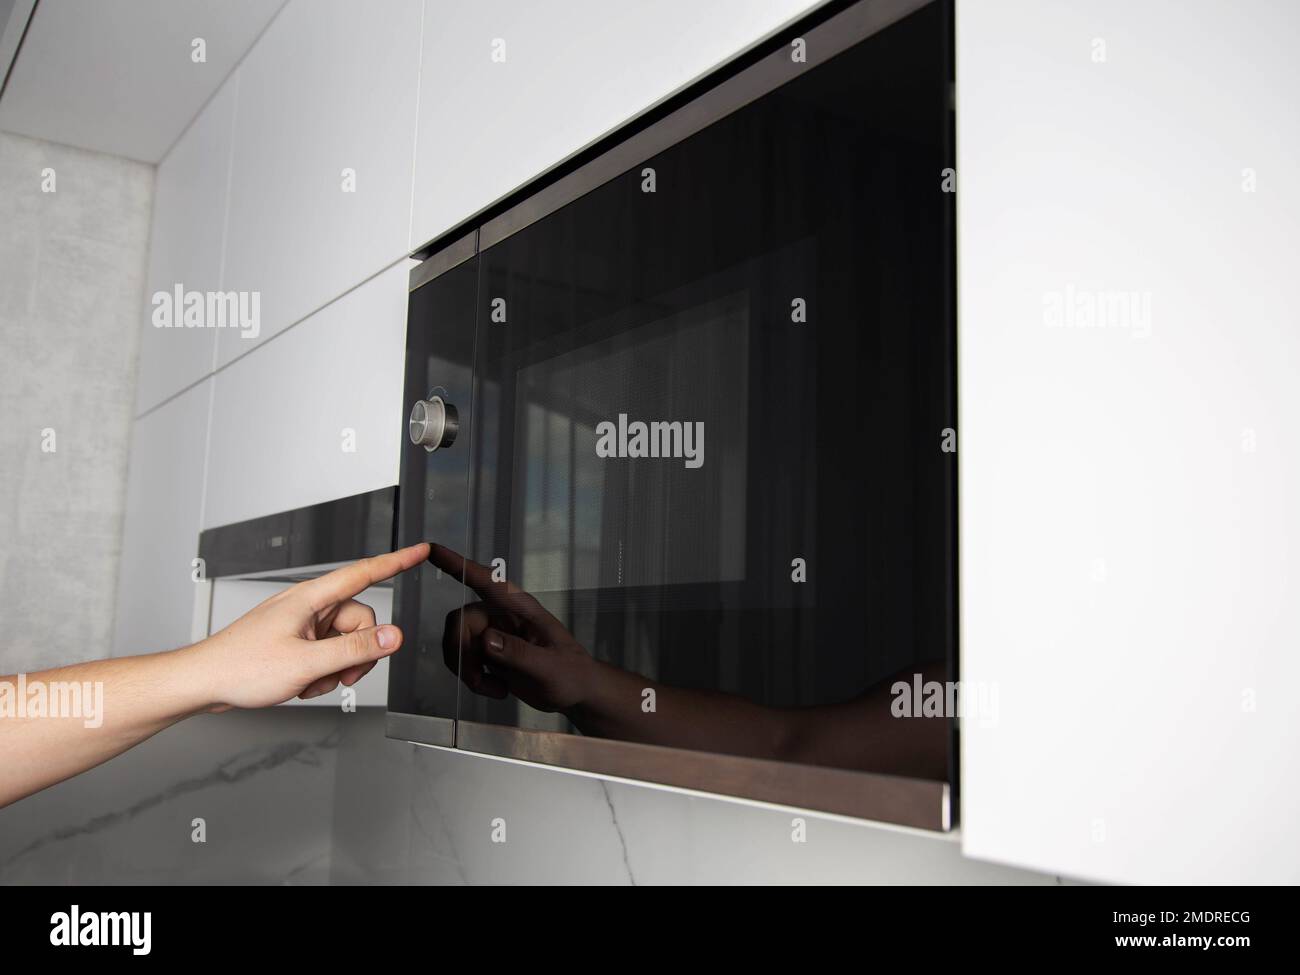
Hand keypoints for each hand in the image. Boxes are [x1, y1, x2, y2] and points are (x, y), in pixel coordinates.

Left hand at [185, 542, 429, 709]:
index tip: (420, 551)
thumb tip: (393, 637)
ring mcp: (301, 624)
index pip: (364, 573)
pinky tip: (301, 684)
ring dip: (336, 667)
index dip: (396, 561)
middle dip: (357, 652)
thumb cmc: (240, 667)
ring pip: (344, 641)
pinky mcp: (295, 640)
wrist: (203, 682)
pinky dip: (321, 672)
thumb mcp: (306, 663)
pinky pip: (326, 652)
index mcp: (310, 598)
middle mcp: (308, 607)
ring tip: (311, 683)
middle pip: (360, 620)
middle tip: (341, 676)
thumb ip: (354, 649)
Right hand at [428, 544, 593, 712]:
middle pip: (460, 621)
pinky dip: (473, 678)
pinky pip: (463, 660)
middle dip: (461, 652)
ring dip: (467, 669)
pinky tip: (498, 689)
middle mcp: (503, 616)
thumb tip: (486, 639)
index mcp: (521, 608)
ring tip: (494, 687)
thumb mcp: (549, 667)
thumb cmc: (572, 674)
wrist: (576, 693)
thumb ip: (519, 653)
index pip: (487, 581)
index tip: (431, 549)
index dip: (458, 565)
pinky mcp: (489, 653)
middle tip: (477, 679)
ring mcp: (494, 634)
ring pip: (457, 642)